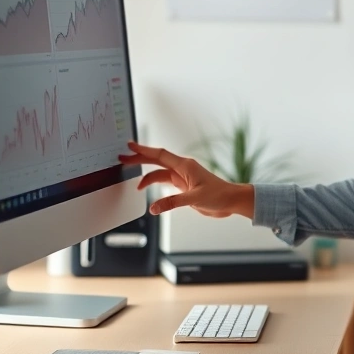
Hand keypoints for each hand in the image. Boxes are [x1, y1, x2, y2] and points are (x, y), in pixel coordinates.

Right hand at [118, 141, 254, 218]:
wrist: (230, 201)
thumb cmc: (219, 195)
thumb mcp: (195, 198)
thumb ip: (173, 202)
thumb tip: (153, 207)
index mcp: (185, 166)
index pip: (160, 155)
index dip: (144, 150)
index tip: (130, 146)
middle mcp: (182, 169)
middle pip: (156, 161)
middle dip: (139, 159)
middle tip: (123, 158)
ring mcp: (182, 178)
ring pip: (159, 173)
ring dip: (146, 176)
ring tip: (134, 184)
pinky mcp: (184, 187)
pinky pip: (165, 183)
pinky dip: (154, 185)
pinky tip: (147, 191)